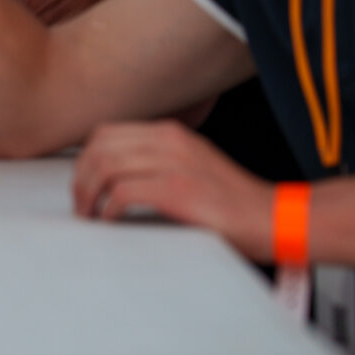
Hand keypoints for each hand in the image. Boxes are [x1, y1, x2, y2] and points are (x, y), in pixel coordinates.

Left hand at [70, 119, 274, 261]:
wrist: (274, 218)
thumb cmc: (232, 202)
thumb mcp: (191, 167)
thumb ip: (156, 163)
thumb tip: (113, 179)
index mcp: (170, 134)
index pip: (107, 133)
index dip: (85, 159)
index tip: (82, 185)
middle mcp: (170, 141)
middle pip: (100, 146)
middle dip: (80, 176)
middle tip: (80, 205)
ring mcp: (175, 163)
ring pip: (107, 165)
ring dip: (89, 193)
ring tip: (90, 215)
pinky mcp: (179, 190)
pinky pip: (124, 191)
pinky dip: (108, 207)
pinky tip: (110, 221)